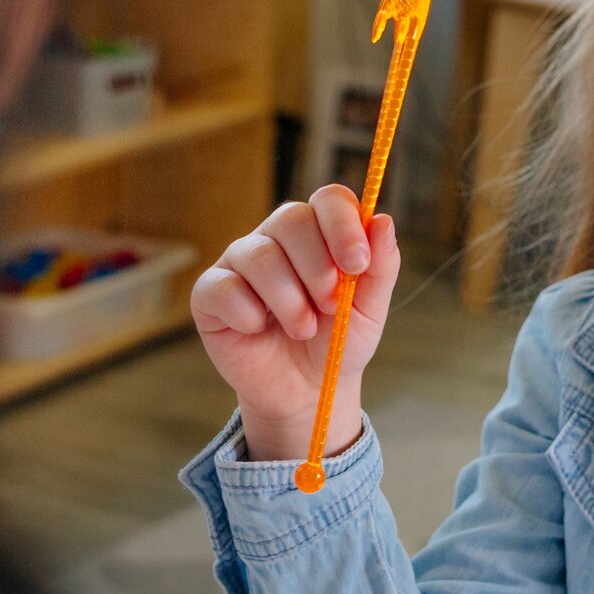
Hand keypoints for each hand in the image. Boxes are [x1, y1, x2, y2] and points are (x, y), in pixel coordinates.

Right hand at [190, 185, 400, 462]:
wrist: (307, 392)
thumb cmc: (337, 344)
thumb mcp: (369, 311)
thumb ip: (381, 267)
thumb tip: (383, 220)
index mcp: (319, 233)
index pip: (328, 200)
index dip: (343, 225)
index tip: (357, 264)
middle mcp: (276, 238)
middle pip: (291, 219)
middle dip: (317, 267)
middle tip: (329, 306)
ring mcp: (239, 262)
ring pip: (260, 256)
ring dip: (289, 300)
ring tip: (303, 329)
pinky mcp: (210, 294)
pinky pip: (223, 288)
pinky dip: (248, 314)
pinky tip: (260, 331)